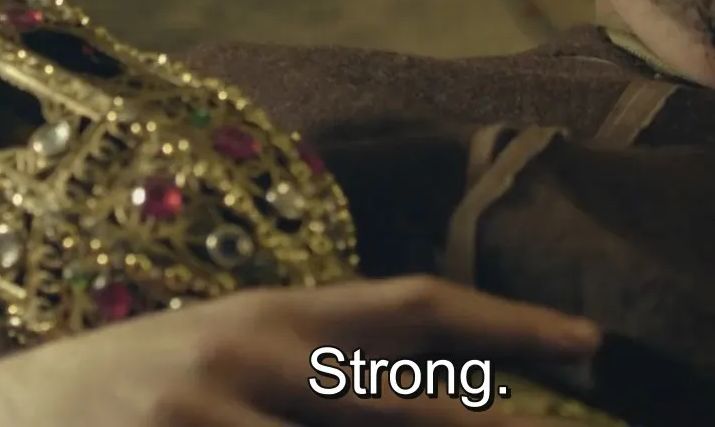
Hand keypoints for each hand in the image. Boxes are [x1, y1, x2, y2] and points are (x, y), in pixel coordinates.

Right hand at [0, 275, 600, 425]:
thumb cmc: (120, 396)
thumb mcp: (221, 355)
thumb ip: (316, 367)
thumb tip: (442, 389)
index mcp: (273, 312)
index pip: (417, 304)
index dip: (512, 319)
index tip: (594, 339)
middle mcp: (251, 351)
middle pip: (408, 396)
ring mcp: (208, 410)